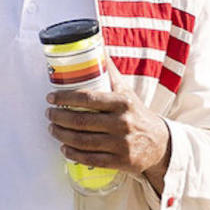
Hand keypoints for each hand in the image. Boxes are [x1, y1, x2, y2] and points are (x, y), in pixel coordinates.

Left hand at [45, 58, 171, 188]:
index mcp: (123, 102)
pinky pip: (91, 159)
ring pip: (83, 141)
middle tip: (49, 114)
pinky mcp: (120, 161)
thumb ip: (111, 73)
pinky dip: (74, 154)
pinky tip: (64, 148)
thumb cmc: (137, 113)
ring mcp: (121, 144)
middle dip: (59, 117)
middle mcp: (122, 123)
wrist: (160, 143)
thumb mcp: (127, 92)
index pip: (88, 98)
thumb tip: (97, 47)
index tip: (51, 97)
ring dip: (62, 135)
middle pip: (81, 121)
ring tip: (52, 129)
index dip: (65, 98)